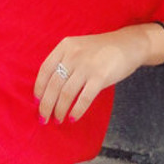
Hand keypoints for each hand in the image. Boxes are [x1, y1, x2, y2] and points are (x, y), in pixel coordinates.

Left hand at [34, 29, 151, 124]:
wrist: (127, 44)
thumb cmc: (100, 49)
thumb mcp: (78, 47)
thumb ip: (64, 60)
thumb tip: (49, 88)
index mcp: (65, 46)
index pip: (45, 69)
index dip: (39, 88)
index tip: (36, 102)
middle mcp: (73, 54)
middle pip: (54, 84)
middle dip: (46, 105)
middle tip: (44, 118)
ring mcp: (87, 65)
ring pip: (67, 93)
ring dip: (60, 110)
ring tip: (58, 119)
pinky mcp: (100, 77)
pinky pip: (84, 98)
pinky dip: (76, 111)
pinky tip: (73, 118)